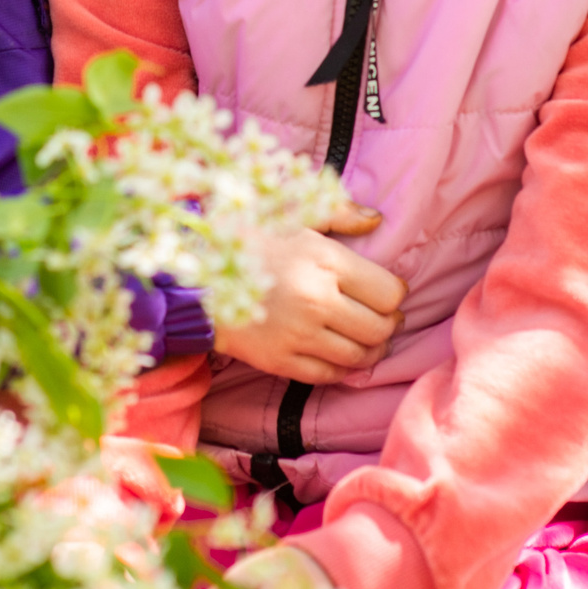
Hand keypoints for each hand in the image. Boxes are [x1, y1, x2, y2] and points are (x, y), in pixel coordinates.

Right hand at [213, 211, 405, 383]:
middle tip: (384, 318)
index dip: (395, 295)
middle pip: (380, 328)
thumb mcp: (290, 213)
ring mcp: (298, 335)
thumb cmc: (244, 239)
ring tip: (368, 338)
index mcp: (324, 260)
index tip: (387, 292)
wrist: (191, 277)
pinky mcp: (280, 361)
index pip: (388, 292)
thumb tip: (376, 220)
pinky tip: (340, 354)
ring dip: (372, 350)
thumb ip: (338, 213)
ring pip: (359, 356)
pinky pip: (329, 375)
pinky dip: (342, 368)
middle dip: (389, 324)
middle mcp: (316, 300)